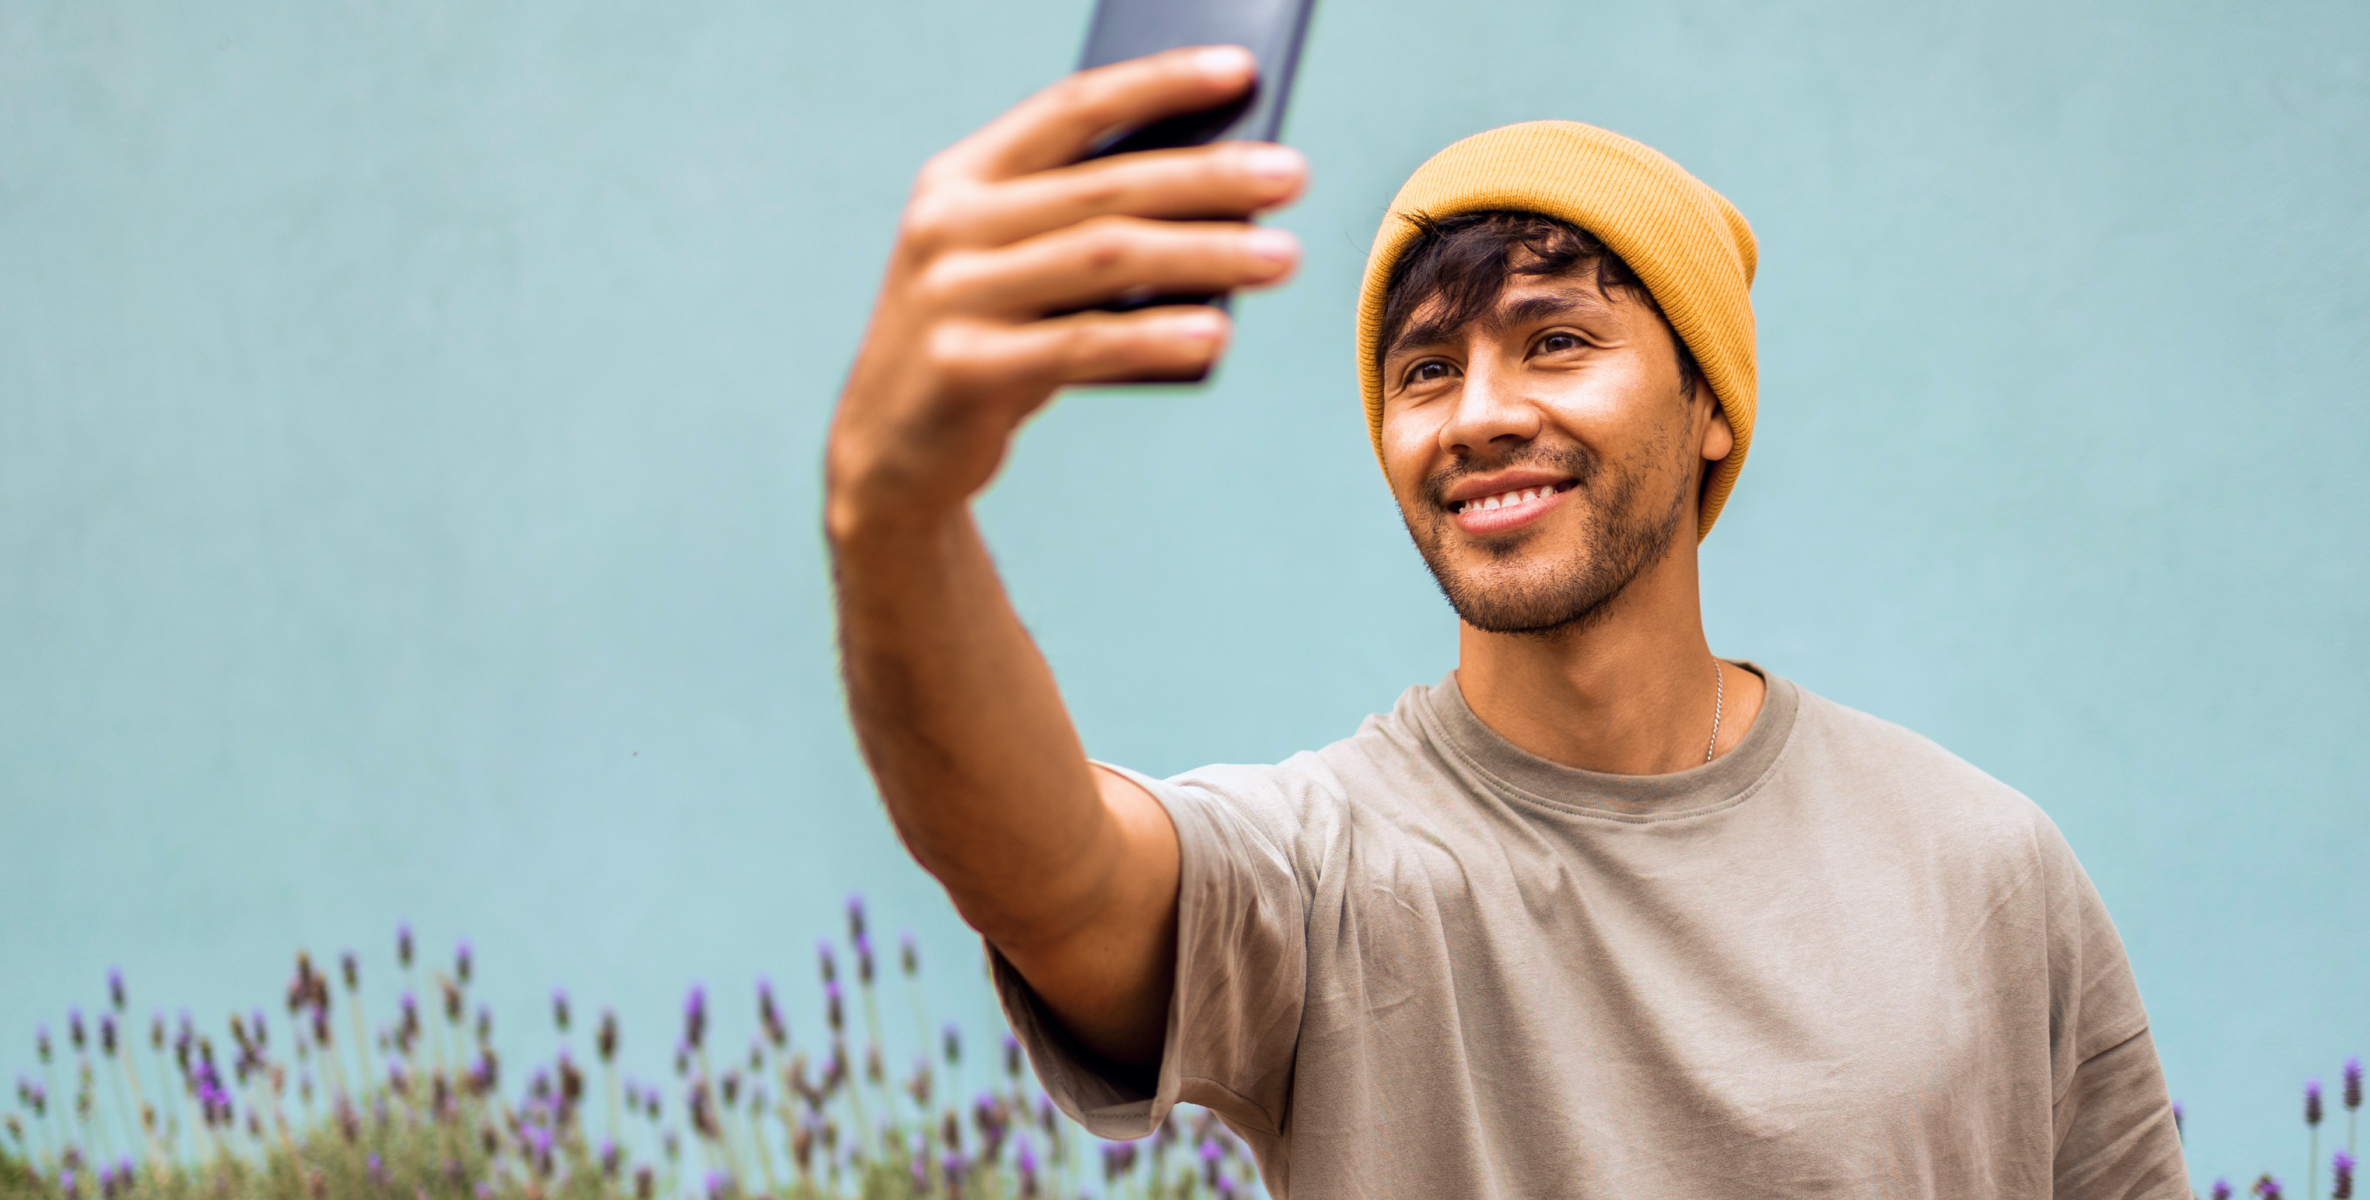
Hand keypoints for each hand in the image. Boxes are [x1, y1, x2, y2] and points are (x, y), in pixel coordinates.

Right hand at [825, 45, 1307, 539]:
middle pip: (1104, 186)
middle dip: (1209, 176)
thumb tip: (1223, 200)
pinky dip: (1155, 337)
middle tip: (1293, 174)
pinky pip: (1081, 346)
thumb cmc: (985, 340)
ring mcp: (949, 296)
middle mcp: (947, 225)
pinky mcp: (962, 369)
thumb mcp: (1018, 268)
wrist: (891, 450)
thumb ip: (1084, 228)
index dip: (1158, 83)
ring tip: (1284, 257)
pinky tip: (1218, 334)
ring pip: (1104, 258)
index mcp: (961, 178)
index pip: (1071, 108)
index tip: (1243, 70)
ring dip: (1206, 253)